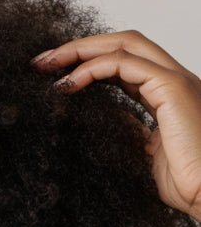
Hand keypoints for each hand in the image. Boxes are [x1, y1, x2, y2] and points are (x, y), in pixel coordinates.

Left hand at [32, 30, 200, 221]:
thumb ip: (127, 131)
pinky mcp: (173, 88)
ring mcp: (175, 81)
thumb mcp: (142, 153)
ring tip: (47, 66)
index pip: (123, 63)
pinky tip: (68, 84)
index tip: (52, 75)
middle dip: (79, 47)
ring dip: (80, 50)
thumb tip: (104, 120)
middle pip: (123, 44)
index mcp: (166, 94)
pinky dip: (92, 68)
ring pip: (125, 44)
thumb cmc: (184, 183)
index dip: (87, 62)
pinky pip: (125, 64)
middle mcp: (173, 81)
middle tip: (42, 62)